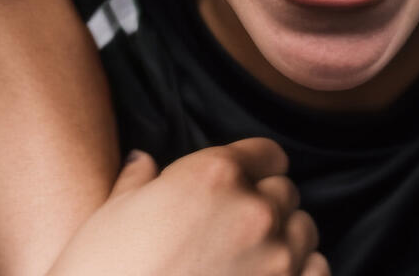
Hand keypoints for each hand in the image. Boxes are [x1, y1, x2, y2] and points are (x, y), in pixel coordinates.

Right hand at [50, 138, 328, 275]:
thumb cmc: (101, 274)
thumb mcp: (109, 218)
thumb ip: (138, 183)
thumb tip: (145, 163)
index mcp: (213, 176)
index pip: (266, 155)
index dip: (255, 168)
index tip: (247, 182)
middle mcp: (254, 211)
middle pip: (285, 194)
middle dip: (265, 205)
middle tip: (236, 229)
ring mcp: (277, 260)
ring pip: (304, 233)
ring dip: (284, 241)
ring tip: (253, 259)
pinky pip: (317, 271)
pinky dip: (300, 273)